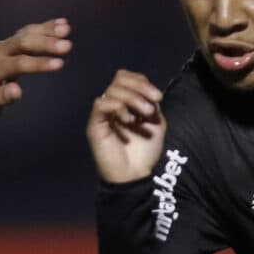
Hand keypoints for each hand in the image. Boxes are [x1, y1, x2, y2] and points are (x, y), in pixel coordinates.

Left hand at [0, 18, 70, 119]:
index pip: (17, 64)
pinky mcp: (11, 41)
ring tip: (67, 28)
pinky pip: (28, 31)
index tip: (59, 64)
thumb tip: (17, 91)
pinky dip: (44, 26)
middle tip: (68, 46)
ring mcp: (5, 44)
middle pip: (22, 43)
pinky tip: (63, 23)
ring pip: (26, 34)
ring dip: (47, 30)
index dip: (38, 63)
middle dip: (45, 43)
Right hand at [87, 69, 167, 183]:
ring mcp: (103, 114)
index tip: (159, 97)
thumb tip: (150, 92)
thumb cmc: (144, 152)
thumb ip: (152, 105)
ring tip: (144, 115)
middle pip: (119, 79)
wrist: (134, 175)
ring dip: (133, 99)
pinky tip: (128, 121)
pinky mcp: (95, 125)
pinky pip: (101, 104)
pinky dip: (118, 107)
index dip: (143, 82)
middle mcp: (112, 105)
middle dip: (139, 87)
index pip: (127, 78)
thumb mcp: (156, 124)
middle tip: (153, 103)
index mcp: (125, 102)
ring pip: (112, 90)